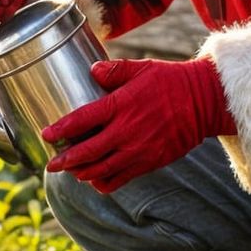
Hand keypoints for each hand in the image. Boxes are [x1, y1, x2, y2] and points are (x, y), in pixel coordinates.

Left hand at [41, 59, 233, 192]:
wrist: (204, 103)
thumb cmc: (171, 82)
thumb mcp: (142, 68)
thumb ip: (114, 70)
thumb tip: (93, 70)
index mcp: (121, 106)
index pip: (82, 120)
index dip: (61, 130)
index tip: (46, 134)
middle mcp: (126, 132)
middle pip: (87, 153)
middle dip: (65, 161)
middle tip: (52, 164)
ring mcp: (137, 151)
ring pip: (101, 171)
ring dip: (82, 173)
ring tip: (72, 171)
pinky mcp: (148, 163)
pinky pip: (120, 180)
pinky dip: (103, 182)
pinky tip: (95, 179)